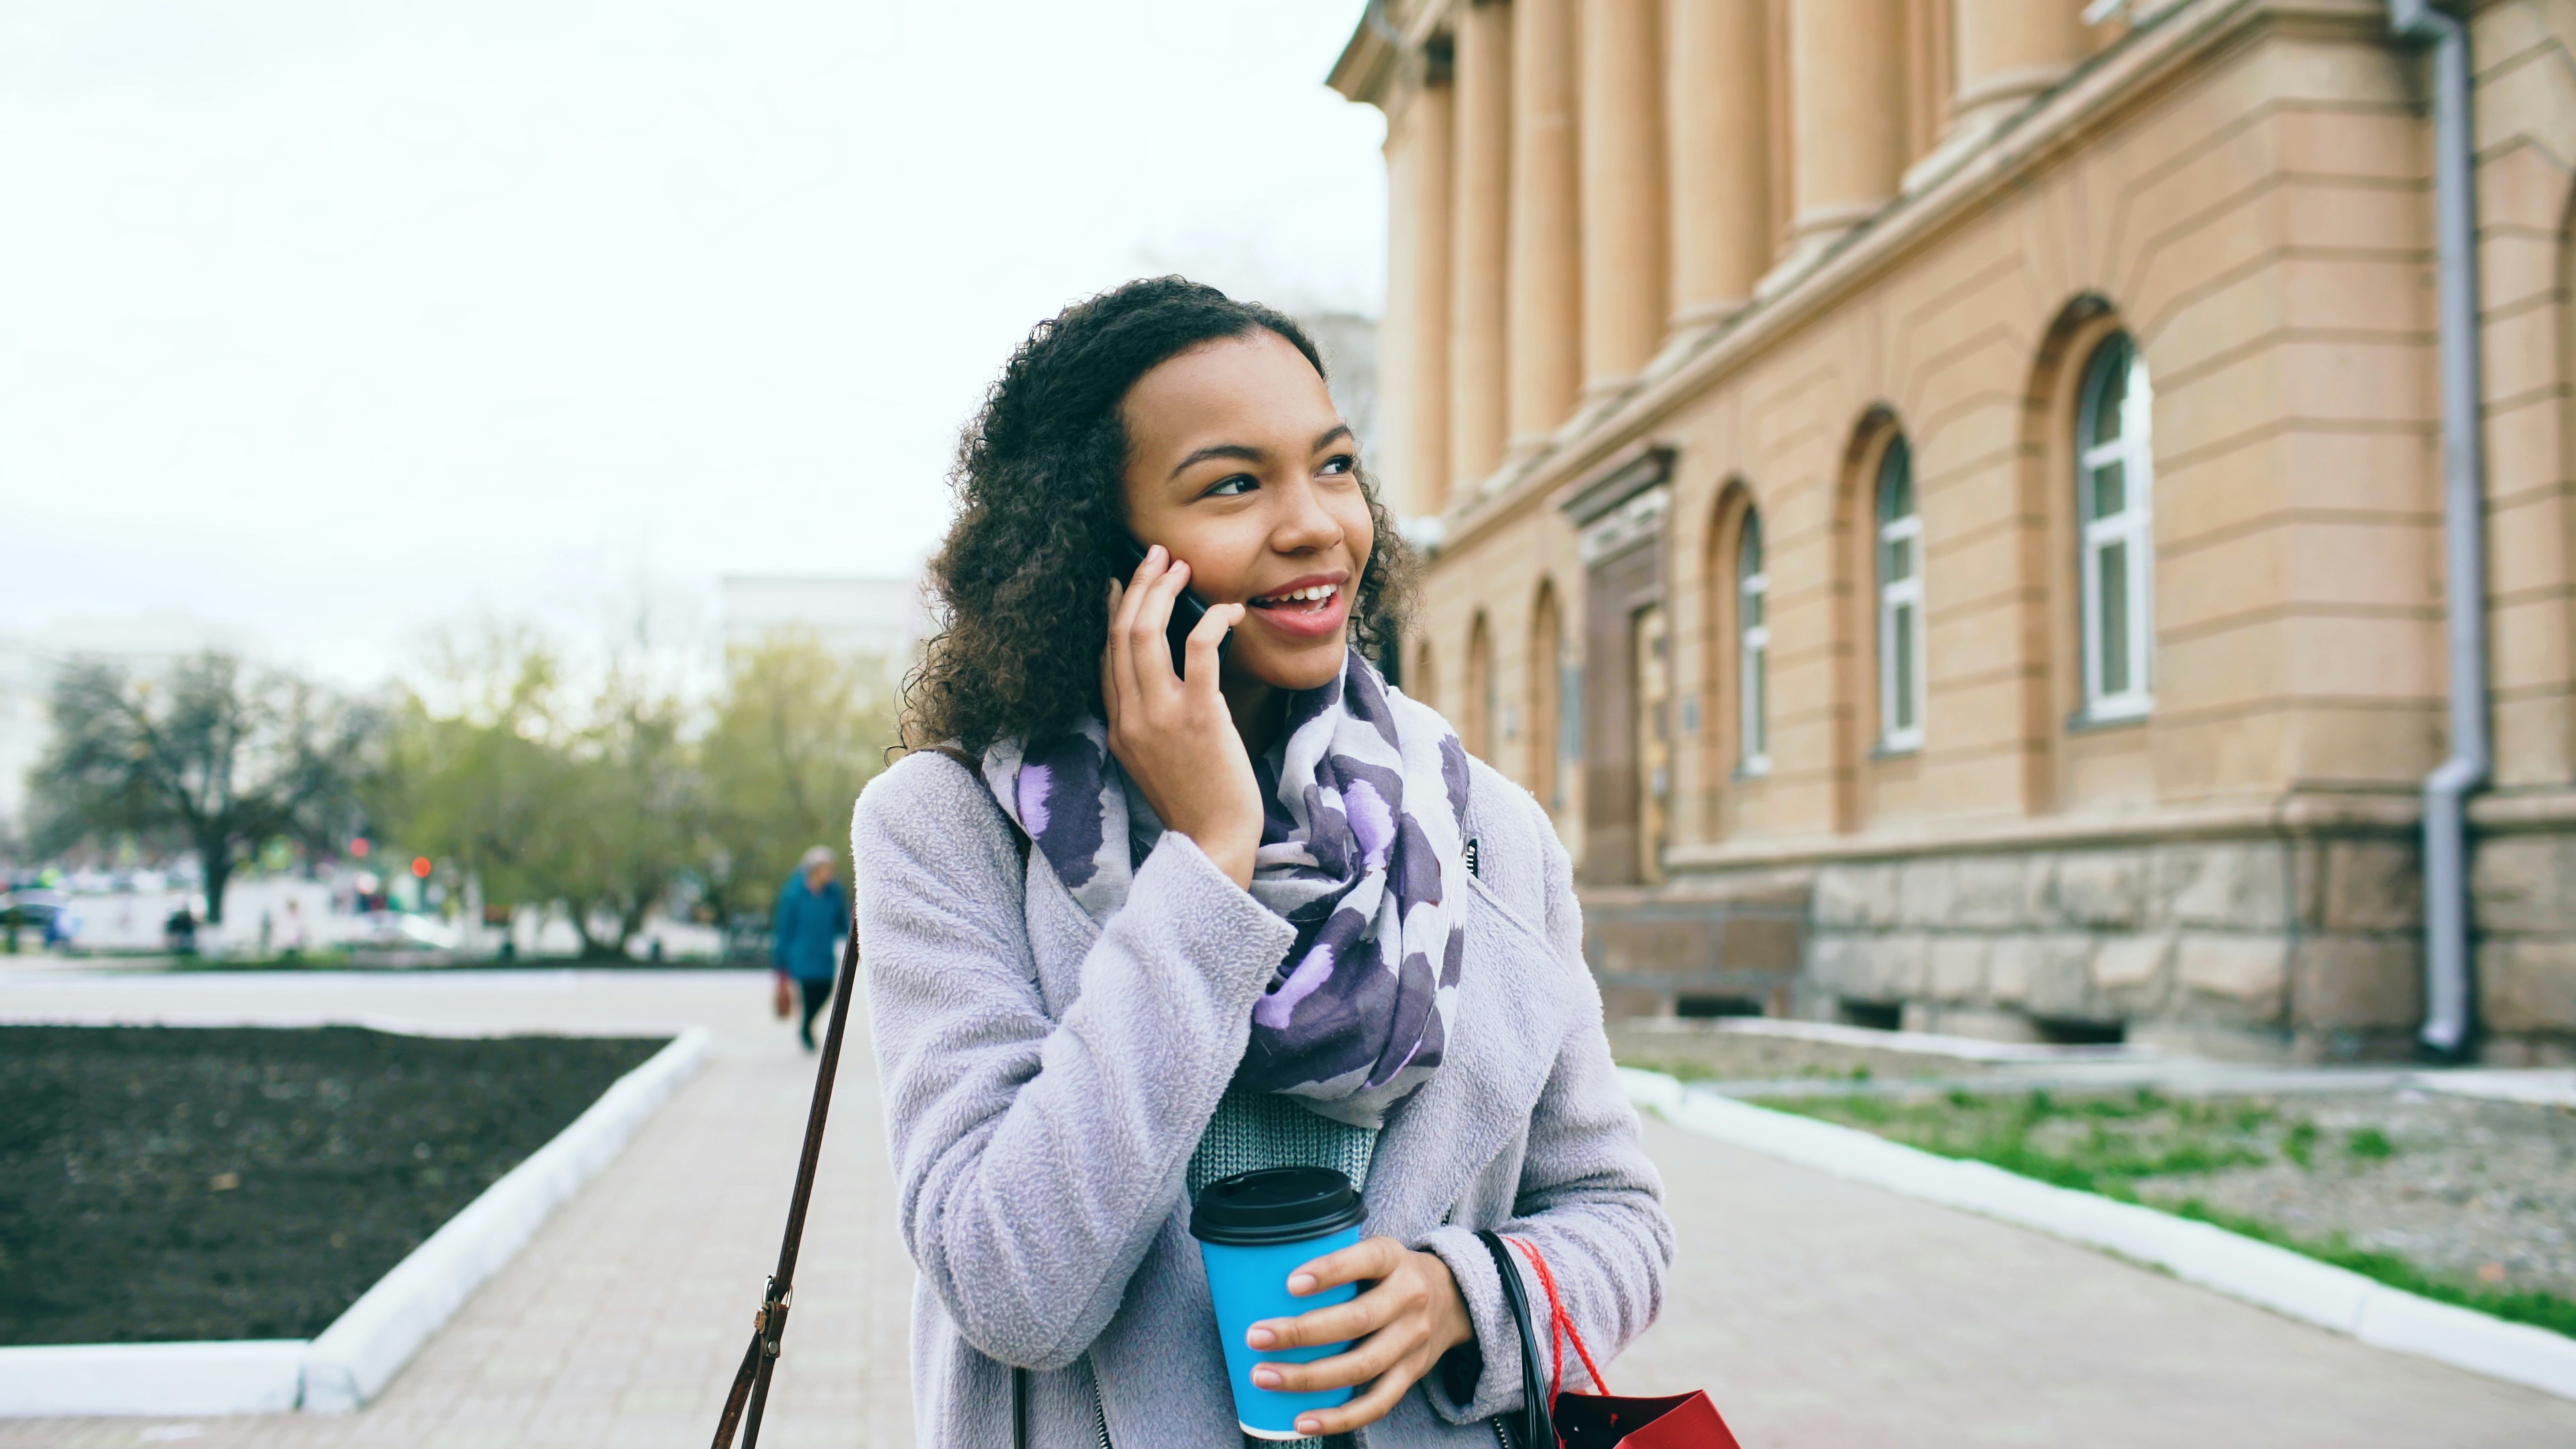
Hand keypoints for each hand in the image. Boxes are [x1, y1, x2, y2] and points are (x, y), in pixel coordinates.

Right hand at [1101, 545, 1259, 886]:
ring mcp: (1162, 716)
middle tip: (1158, 556)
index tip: (1126, 581)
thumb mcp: (1152, 761)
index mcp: (1118, 726)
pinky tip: (1227, 609)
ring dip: (1163, 592)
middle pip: (1122, 634)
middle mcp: (1131, 716)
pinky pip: (1199, 652)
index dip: (1114, 611)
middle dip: (1138, 586)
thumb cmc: (1195, 803)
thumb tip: (1160, 684)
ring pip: (1147, 635)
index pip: (1106, 654)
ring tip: (1181, 567)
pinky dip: (1211, 621)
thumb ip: (1146, 722)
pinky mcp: (1200, 718)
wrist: (1214, 844)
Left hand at [1242, 1236, 1474, 1437]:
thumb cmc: (1391, 1274)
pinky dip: (1339, 1417)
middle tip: (1255, 1337)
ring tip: (1265, 1377)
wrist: (1454, 1299)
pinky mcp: (1411, 1374)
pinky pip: (1376, 1402)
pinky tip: (1302, 1421)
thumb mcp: (1375, 1252)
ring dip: (1308, 1377)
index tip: (1290, 1284)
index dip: (1330, 1271)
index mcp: (1393, 1259)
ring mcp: (1412, 1341)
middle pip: (1356, 1320)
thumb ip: (1335, 1259)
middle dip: (1301, 1332)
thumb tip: (1260, 1273)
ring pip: (1361, 1366)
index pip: (1365, 1261)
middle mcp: (1408, 1298)